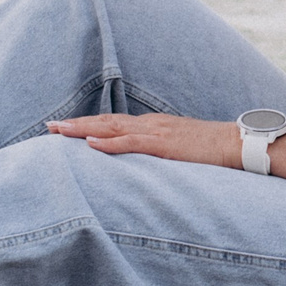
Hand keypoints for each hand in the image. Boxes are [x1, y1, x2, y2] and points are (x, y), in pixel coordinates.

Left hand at [47, 113, 242, 168]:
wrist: (236, 143)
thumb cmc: (212, 149)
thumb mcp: (180, 149)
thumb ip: (160, 152)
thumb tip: (145, 163)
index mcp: (153, 126)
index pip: (112, 123)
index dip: (87, 125)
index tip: (64, 128)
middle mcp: (150, 124)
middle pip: (105, 122)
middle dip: (76, 124)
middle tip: (49, 127)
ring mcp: (156, 133)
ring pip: (111, 128)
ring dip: (83, 129)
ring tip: (59, 131)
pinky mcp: (164, 145)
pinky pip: (132, 142)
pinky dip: (109, 143)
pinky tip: (91, 143)